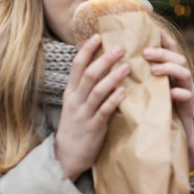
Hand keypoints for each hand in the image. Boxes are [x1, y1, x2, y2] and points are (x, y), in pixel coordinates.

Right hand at [55, 34, 129, 180]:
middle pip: (89, 74)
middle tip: (120, 48)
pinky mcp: (93, 127)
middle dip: (104, 59)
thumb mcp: (76, 104)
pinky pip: (104, 110)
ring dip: (112, 77)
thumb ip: (86, 88)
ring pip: (97, 90)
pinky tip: (124, 91)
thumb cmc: (76, 127)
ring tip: (127, 66)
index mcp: (71, 92)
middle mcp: (76, 100)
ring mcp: (84, 114)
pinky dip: (114, 99)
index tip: (98, 36)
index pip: (77, 66)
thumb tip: (103, 68)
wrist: (66, 157)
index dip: (87, 50)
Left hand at [143, 31, 193, 168]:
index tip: (151, 27)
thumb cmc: (151, 108)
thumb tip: (114, 56)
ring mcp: (185, 90)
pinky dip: (179, 93)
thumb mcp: (143, 87)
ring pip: (185, 72)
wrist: (166, 134)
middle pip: (177, 56)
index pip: (168, 47)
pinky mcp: (187, 106)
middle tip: (145, 53)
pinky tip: (170, 93)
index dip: (162, 36)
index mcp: (167, 69)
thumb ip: (137, 73)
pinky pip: (188, 96)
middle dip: (162, 52)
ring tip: (154, 71)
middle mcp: (178, 77)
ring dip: (170, 68)